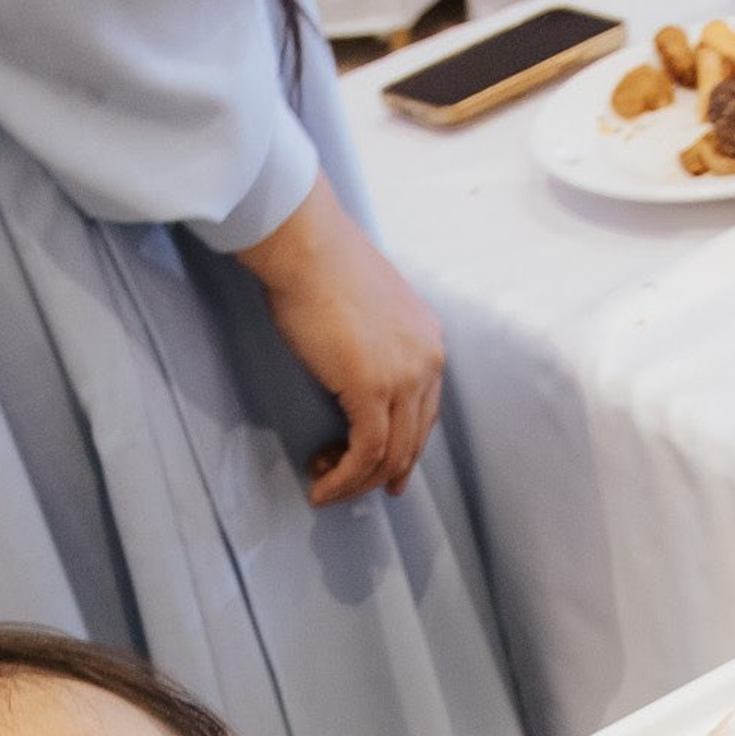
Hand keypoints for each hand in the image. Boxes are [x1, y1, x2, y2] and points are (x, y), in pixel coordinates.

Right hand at [236, 174, 444, 505]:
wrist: (306, 246)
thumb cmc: (320, 267)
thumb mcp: (364, 311)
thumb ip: (373, 345)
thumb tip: (352, 374)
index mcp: (428, 341)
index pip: (424, 413)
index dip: (402, 451)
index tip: (383, 474)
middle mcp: (428, 360)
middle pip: (413, 441)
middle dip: (381, 475)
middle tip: (346, 490)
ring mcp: (404, 376)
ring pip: (391, 455)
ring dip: (356, 483)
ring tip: (325, 489)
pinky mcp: (372, 388)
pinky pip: (366, 453)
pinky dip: (345, 478)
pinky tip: (323, 485)